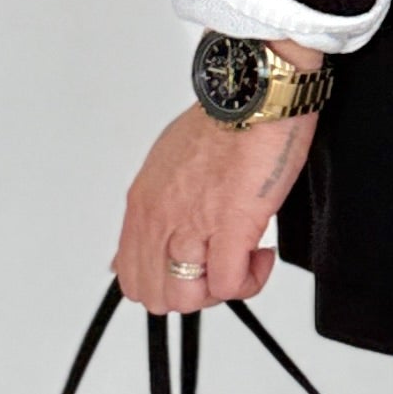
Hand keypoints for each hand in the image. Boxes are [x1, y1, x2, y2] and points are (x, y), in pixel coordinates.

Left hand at [116, 77, 318, 308]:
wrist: (254, 94)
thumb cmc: (224, 120)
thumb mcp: (166, 165)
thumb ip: (153, 208)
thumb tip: (139, 244)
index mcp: (143, 205)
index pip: (130, 278)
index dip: (167, 283)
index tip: (195, 265)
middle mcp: (160, 218)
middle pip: (158, 297)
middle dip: (195, 292)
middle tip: (222, 265)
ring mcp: (192, 224)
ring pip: (191, 299)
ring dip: (223, 288)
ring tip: (244, 257)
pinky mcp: (231, 227)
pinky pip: (230, 285)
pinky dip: (250, 280)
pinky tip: (262, 253)